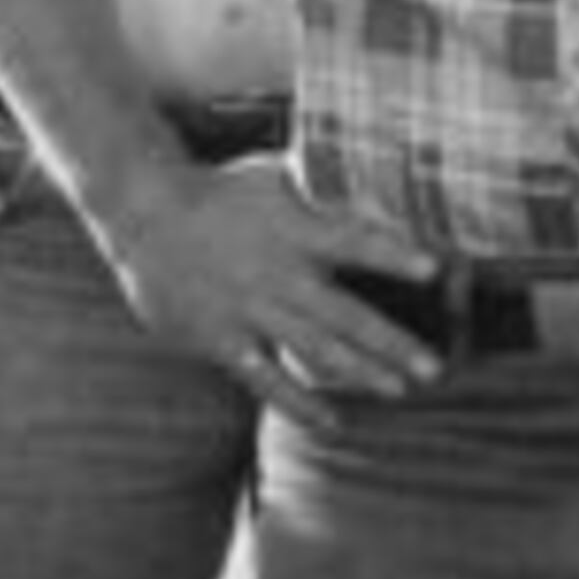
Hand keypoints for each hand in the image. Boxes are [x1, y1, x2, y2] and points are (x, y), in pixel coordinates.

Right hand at [90, 158, 445, 400]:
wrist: (142, 213)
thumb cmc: (224, 191)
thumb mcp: (276, 174)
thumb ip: (326, 181)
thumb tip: (384, 158)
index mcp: (296, 232)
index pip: (355, 243)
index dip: (393, 256)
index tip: (435, 269)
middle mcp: (277, 275)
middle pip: (343, 316)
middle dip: (391, 343)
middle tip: (434, 368)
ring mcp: (249, 312)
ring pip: (312, 350)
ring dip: (358, 372)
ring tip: (400, 390)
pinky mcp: (221, 339)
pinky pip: (264, 378)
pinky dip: (298, 402)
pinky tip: (332, 420)